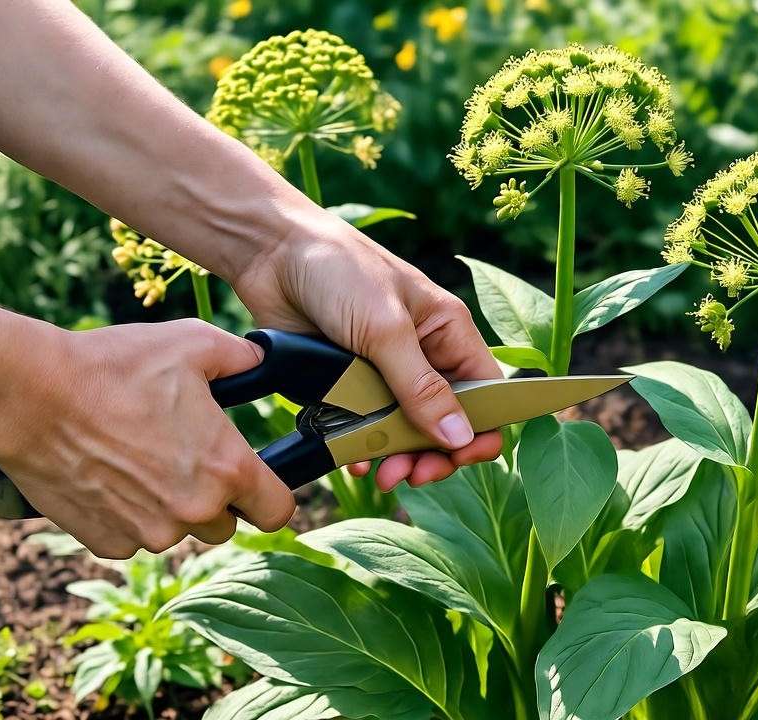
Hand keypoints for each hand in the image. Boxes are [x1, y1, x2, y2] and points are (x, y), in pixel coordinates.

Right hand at [0, 319, 294, 558]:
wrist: (31, 395)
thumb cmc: (114, 367)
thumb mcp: (192, 343)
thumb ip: (241, 357)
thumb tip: (260, 362)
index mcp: (227, 468)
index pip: (278, 512)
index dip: (272, 496)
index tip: (258, 482)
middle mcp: (194, 511)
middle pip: (225, 524)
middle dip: (214, 498)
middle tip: (185, 457)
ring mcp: (148, 533)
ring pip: (176, 531)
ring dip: (168, 507)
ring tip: (137, 457)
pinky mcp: (106, 543)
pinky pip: (132, 537)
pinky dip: (126, 515)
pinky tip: (107, 474)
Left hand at [233, 210, 503, 489]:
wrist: (269, 253)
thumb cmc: (338, 270)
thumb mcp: (385, 328)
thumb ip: (421, 386)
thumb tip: (461, 436)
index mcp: (448, 332)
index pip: (488, 393)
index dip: (481, 430)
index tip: (458, 457)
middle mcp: (422, 357)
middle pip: (447, 424)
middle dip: (433, 455)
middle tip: (408, 475)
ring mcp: (384, 375)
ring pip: (405, 434)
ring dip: (397, 459)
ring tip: (379, 474)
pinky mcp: (346, 387)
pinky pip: (364, 430)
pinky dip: (362, 450)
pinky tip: (352, 461)